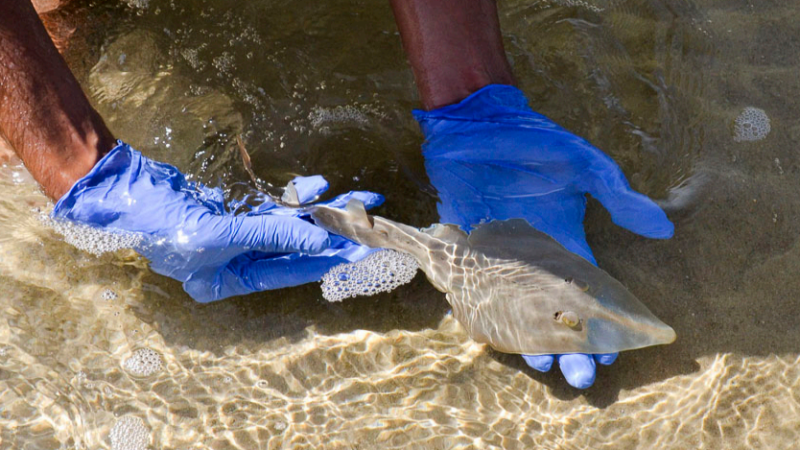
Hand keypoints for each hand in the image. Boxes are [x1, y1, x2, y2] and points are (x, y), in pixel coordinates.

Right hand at [52, 141, 382, 301]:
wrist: (125, 187)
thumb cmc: (163, 221)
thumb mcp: (218, 233)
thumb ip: (270, 236)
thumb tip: (318, 240)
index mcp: (226, 282)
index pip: (286, 273)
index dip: (322, 261)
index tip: (356, 251)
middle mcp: (233, 262)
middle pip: (293, 250)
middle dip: (329, 234)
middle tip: (367, 223)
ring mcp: (234, 235)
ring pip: (287, 225)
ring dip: (318, 211)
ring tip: (354, 198)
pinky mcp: (233, 210)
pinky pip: (271, 206)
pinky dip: (292, 196)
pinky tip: (315, 186)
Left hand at [414, 84, 672, 387]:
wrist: (476, 120)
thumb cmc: (533, 138)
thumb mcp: (581, 163)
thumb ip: (614, 195)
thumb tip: (662, 231)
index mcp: (562, 240)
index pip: (586, 292)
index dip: (600, 324)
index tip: (614, 353)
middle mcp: (529, 255)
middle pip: (550, 311)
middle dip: (566, 344)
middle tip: (578, 375)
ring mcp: (494, 254)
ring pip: (512, 308)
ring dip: (525, 336)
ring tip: (540, 362)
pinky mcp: (459, 246)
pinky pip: (469, 286)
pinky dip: (476, 310)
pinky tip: (486, 334)